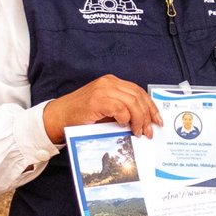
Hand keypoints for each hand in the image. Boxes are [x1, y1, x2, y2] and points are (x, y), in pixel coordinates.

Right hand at [43, 75, 158, 143]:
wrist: (58, 116)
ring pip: (132, 102)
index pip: (139, 92)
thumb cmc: (81, 115)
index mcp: (113, 83)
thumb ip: (122, 110)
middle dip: (147, 116)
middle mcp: (109, 83)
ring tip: (138, 132)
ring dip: (138, 119)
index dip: (151, 107)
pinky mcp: (97, 100)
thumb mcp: (106, 109)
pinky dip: (125, 118)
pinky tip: (123, 125)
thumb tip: (143, 123)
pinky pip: (119, 108)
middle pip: (138, 97)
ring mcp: (103, 90)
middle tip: (148, 131)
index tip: (157, 120)